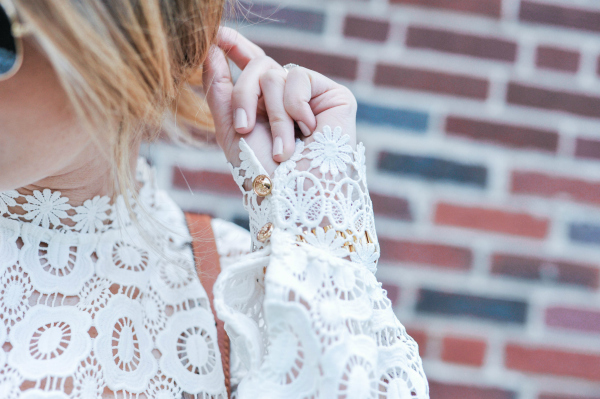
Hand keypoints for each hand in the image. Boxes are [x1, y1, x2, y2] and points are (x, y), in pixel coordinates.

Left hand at [202, 27, 356, 173]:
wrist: (295, 195)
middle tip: (244, 128)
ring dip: (273, 114)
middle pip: (258, 66)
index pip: (252, 67)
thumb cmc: (263, 173)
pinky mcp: (333, 96)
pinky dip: (295, 106)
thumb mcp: (231, 131)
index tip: (218, 33)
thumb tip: (211, 50)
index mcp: (264, 106)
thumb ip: (220, 90)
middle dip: (244, 95)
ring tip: (284, 149)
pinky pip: (300, 77)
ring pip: (275, 73)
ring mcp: (311, 97)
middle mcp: (287, 99)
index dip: (236, 48)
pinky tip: (307, 131)